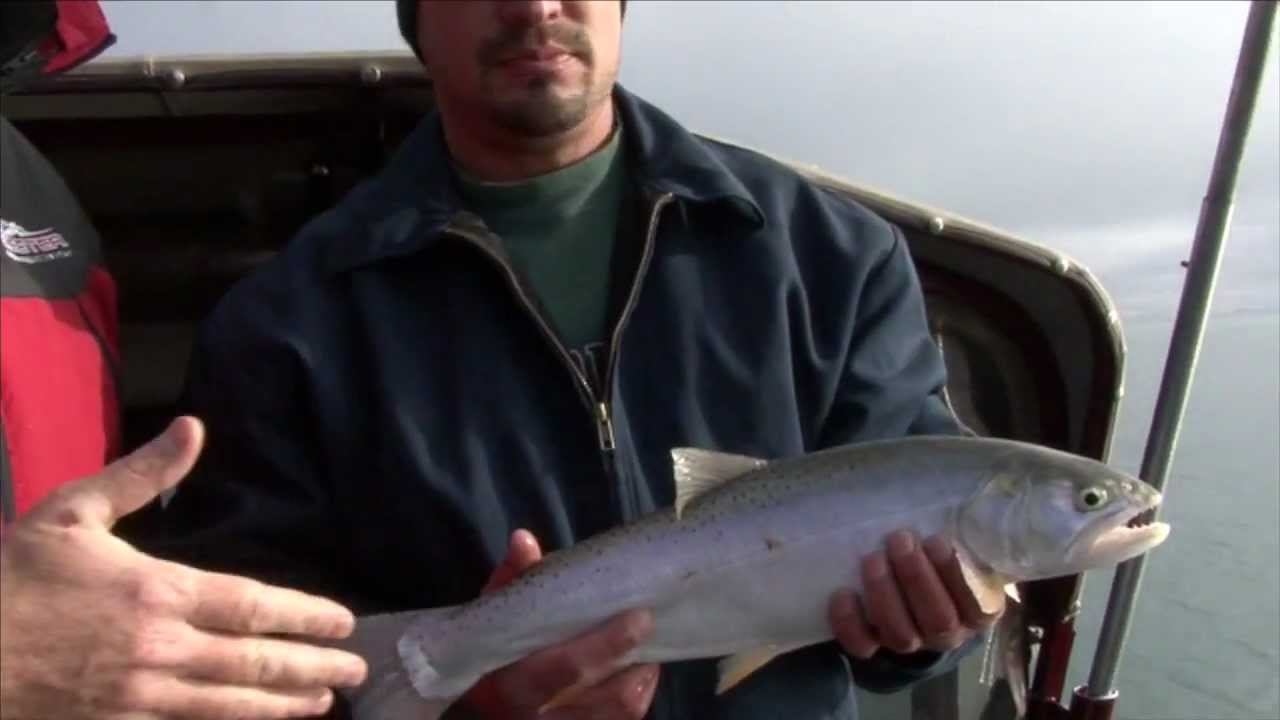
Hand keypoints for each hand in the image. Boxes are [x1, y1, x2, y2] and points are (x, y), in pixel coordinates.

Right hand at [0, 417, 367, 719]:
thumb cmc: (13, 575)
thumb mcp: (74, 511)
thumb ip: (142, 475)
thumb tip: (192, 428)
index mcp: (157, 591)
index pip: (252, 606)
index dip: (305, 616)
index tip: (343, 621)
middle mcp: (160, 647)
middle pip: (254, 660)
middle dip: (312, 664)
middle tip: (356, 669)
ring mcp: (139, 693)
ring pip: (229, 703)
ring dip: (282, 703)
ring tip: (323, 702)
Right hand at [459, 529, 659, 718]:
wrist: (493, 704)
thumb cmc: (500, 650)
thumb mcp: (499, 615)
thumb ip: (514, 579)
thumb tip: (523, 540)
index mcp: (516, 683)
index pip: (566, 669)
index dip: (606, 645)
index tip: (638, 615)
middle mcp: (542, 715)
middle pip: (604, 694)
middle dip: (630, 656)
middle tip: (646, 619)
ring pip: (622, 709)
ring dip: (640, 675)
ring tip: (644, 645)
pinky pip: (625, 719)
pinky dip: (641, 692)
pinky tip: (641, 670)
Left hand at [828, 529, 1002, 658]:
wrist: (914, 586)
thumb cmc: (940, 557)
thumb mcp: (961, 546)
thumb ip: (964, 535)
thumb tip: (963, 499)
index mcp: (978, 611)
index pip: (977, 606)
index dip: (955, 575)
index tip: (936, 540)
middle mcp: (948, 633)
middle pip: (937, 620)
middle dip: (915, 577)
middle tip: (898, 539)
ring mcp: (912, 642)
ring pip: (901, 635)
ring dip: (885, 594)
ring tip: (873, 558)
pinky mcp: (876, 644)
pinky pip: (863, 646)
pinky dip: (850, 623)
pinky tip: (843, 594)